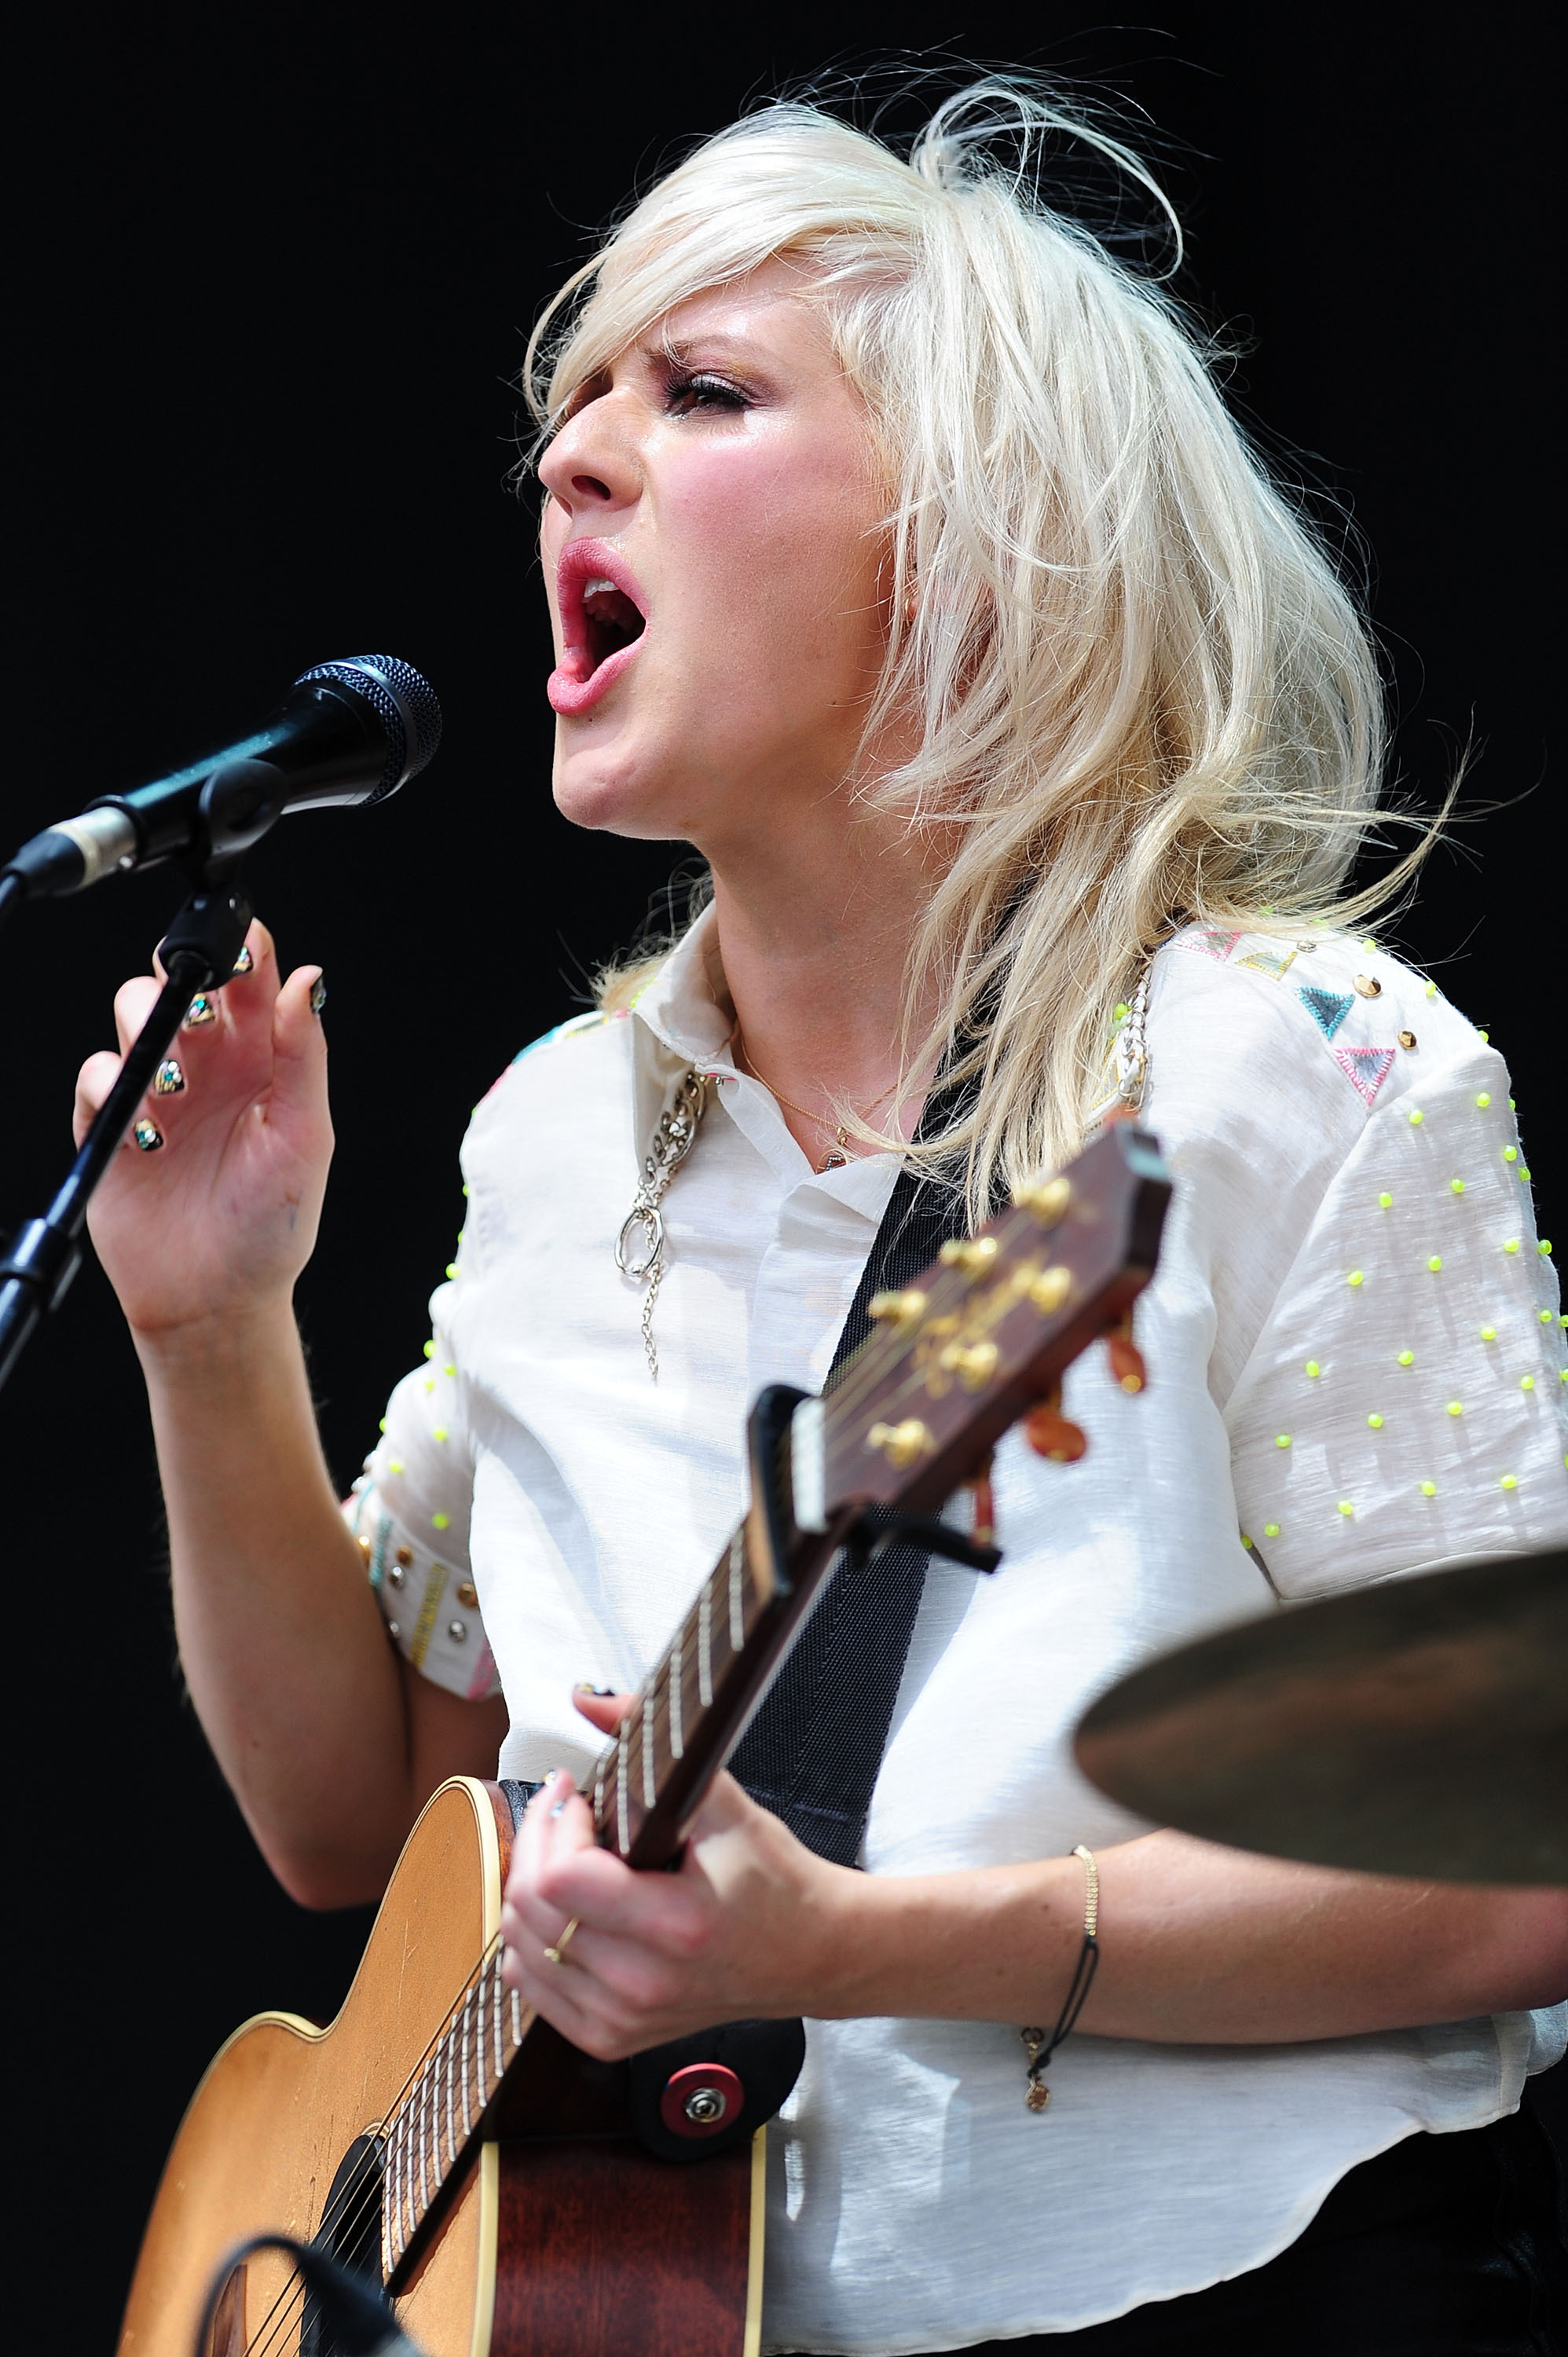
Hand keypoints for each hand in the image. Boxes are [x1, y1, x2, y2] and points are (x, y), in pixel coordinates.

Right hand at [74, 920, 332, 1336]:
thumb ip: (303, 1056)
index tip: (240, 944)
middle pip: (178, 979)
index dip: (242, 949)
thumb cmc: (272, 1225)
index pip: (248, 978)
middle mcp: (207, 1064)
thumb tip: (309, 981)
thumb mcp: (304, 1135)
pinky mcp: (111, 1122)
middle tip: (196, 1013)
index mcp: (262, 1058)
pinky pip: (97, 1073)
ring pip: (131, 1011)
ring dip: (146, 1030)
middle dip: (180, 978)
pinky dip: (111, 1084)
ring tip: (176, 1086)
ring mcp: (157, 1089)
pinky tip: (145, 1129)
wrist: (216, 1299)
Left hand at [498, 1691, 851, 2058]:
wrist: (809, 1955)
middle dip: (537, 1841)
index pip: (562, 1879)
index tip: (579, 1793)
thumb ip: (657, 1747)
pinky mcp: (608, 2037)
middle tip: (564, 1808)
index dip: (558, 1824)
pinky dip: (533, 1938)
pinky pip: (529, 1982)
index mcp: (675, 1927)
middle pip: (531, 1909)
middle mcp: (642, 1984)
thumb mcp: (726, 1803)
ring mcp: (621, 2019)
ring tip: (564, 1851)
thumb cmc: (774, 1880)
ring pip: (519, 1945)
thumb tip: (589, 1698)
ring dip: (529, 1886)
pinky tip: (564, 1906)